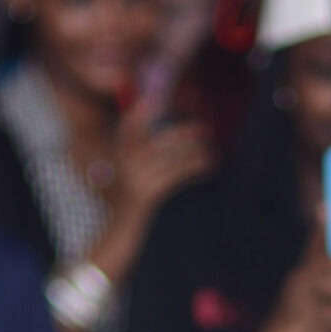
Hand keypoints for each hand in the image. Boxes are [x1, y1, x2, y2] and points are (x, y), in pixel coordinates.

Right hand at [103, 106, 212, 240]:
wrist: (121, 231)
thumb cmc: (129, 200)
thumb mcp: (130, 174)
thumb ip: (140, 152)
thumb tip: (169, 134)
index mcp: (118, 154)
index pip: (127, 127)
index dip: (139, 113)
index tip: (155, 100)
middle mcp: (124, 163)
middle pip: (156, 141)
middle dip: (183, 134)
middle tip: (205, 129)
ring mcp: (134, 178)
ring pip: (170, 158)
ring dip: (193, 151)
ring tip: (212, 149)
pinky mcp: (146, 193)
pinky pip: (174, 174)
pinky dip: (193, 167)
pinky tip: (208, 164)